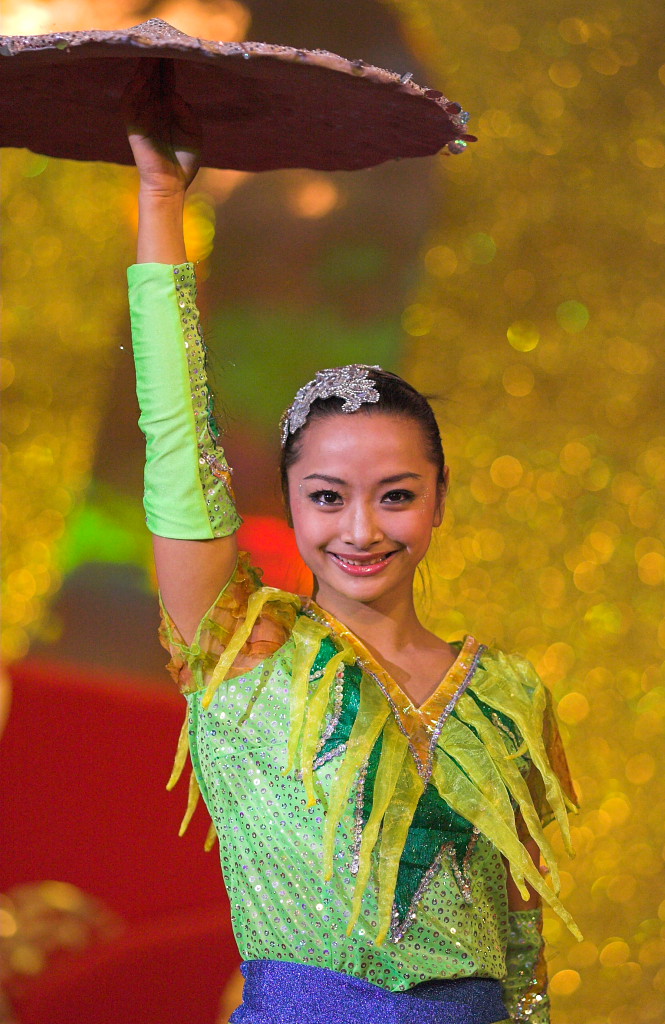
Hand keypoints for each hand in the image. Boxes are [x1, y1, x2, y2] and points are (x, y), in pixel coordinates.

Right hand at [124, 60, 200, 195]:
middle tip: (158, 42)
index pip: (165, 82)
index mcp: (167, 110)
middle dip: (154, 63)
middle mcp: (153, 110)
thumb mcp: (194, 133)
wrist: (171, 185)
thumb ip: (187, 113)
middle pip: (151, 80)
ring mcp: (142, 118)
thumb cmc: (184, 162)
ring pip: (139, 88)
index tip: (172, 49)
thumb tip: (174, 95)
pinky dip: (134, 90)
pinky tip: (141, 77)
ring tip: (148, 55)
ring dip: (142, 71)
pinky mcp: (133, 127)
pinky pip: (129, 104)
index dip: (167, 67)